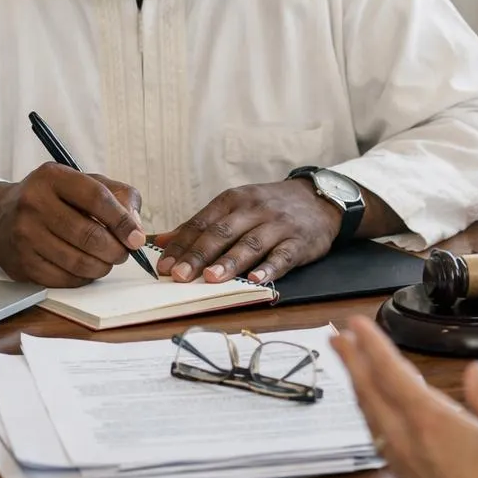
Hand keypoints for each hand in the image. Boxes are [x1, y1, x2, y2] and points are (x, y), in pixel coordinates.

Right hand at [0, 165, 145, 287]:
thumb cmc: (52, 199)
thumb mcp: (82, 183)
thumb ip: (118, 196)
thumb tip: (135, 228)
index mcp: (52, 177)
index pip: (96, 198)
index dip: (122, 221)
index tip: (137, 238)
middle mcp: (33, 202)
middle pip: (89, 235)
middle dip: (116, 249)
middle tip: (123, 252)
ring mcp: (24, 234)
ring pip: (79, 261)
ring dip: (102, 266)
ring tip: (106, 260)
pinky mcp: (22, 262)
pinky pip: (65, 279)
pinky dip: (83, 277)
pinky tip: (85, 268)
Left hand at [153, 179, 339, 283]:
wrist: (317, 197)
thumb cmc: (267, 206)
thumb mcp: (234, 207)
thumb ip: (200, 225)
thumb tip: (160, 241)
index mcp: (232, 200)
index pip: (202, 223)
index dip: (182, 245)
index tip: (164, 265)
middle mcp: (253, 209)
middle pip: (222, 233)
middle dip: (199, 255)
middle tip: (179, 276)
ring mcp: (278, 225)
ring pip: (250, 244)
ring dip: (229, 262)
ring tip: (211, 279)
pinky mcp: (299, 241)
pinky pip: (283, 255)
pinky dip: (269, 268)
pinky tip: (256, 281)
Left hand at [332, 317, 477, 477]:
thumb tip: (475, 372)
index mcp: (428, 418)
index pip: (390, 370)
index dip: (371, 344)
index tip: (355, 324)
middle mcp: (406, 440)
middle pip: (368, 392)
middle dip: (350, 361)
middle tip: (334, 338)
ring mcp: (402, 468)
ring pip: (370, 421)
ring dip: (358, 392)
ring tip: (352, 374)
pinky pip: (382, 449)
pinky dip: (375, 426)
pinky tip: (380, 426)